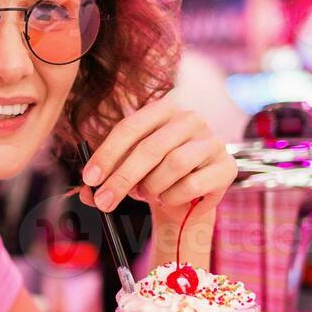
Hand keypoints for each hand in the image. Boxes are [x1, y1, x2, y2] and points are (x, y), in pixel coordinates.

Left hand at [77, 99, 236, 219]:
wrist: (189, 195)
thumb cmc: (153, 175)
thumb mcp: (127, 172)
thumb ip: (106, 178)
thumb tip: (85, 192)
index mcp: (163, 109)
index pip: (130, 127)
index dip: (107, 154)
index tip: (89, 178)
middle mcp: (190, 119)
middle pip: (150, 147)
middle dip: (122, 178)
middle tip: (104, 202)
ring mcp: (212, 141)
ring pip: (174, 164)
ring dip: (152, 187)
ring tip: (148, 195)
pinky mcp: (225, 166)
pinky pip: (192, 184)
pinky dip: (173, 197)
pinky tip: (169, 198)